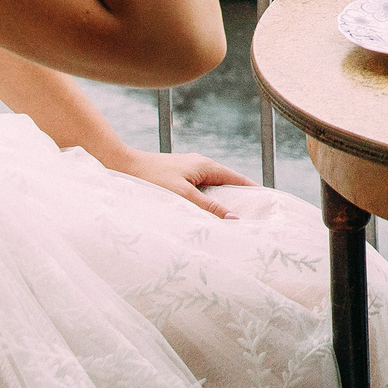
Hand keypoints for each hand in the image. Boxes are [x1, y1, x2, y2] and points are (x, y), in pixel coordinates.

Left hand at [104, 146, 251, 216]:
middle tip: (250, 219)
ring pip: (211, 188)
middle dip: (238, 200)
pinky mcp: (176, 177)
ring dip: (220, 203)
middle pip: (226, 184)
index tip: (267, 206)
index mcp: (205, 165)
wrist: (120, 166)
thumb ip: (207, 208)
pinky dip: (205, 202)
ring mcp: (187, 170)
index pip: (238, 179)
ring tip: (229, 222)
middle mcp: (199, 165)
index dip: (253, 192)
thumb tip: (234, 218)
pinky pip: (198, 191)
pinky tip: (202, 215)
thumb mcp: (181, 196)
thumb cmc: (150, 180)